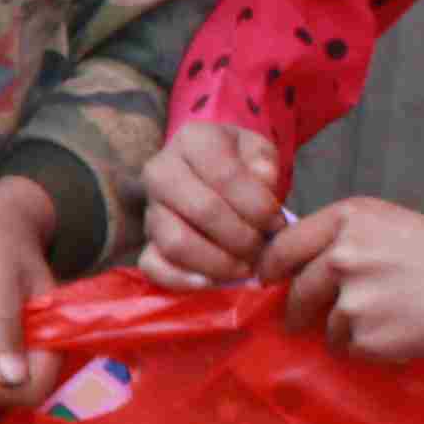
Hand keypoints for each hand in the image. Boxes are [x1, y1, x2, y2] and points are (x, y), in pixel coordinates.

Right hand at [141, 119, 286, 287]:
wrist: (209, 172)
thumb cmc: (237, 162)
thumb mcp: (257, 150)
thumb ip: (264, 162)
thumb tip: (263, 184)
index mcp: (192, 140)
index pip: (225, 175)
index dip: (257, 206)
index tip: (277, 223)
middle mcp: (161, 172)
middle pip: (202, 211)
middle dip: (242, 237)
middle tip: (263, 248)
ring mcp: (150, 209)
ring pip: (176, 243)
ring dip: (218, 262)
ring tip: (244, 266)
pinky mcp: (145, 242)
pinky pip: (153, 267)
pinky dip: (182, 280)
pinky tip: (211, 282)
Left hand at [258, 196, 423, 361]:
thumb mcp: (385, 222)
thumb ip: (339, 238)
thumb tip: (297, 263)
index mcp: (346, 220)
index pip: (284, 245)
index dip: (271, 266)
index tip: (267, 279)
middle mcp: (340, 257)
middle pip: (297, 290)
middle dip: (297, 307)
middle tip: (300, 317)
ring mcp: (350, 301)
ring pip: (323, 323)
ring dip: (339, 327)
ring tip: (379, 318)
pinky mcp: (363, 337)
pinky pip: (346, 347)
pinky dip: (362, 345)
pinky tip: (392, 330)